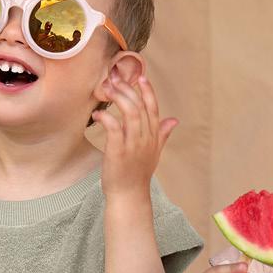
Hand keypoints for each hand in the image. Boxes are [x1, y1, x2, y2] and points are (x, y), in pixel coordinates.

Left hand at [92, 70, 177, 200]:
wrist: (129, 195)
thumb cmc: (138, 174)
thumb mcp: (154, 152)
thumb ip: (163, 134)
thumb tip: (174, 120)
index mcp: (154, 137)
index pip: (153, 108)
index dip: (148, 91)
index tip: (140, 77)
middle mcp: (146, 138)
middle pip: (140, 105)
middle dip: (127, 88)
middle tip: (114, 78)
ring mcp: (133, 145)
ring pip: (129, 112)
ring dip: (117, 97)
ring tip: (106, 90)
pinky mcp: (119, 151)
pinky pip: (114, 127)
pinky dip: (105, 117)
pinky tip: (97, 115)